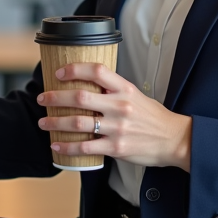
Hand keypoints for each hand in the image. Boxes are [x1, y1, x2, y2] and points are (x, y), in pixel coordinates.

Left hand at [36, 63, 191, 170]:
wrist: (173, 140)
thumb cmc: (152, 117)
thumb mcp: (136, 95)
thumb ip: (113, 90)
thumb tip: (87, 84)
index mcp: (125, 89)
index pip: (97, 71)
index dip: (75, 69)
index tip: (59, 73)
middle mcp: (120, 106)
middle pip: (81, 97)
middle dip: (56, 97)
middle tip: (43, 99)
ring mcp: (117, 128)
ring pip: (78, 123)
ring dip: (56, 123)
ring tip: (44, 122)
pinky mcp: (116, 147)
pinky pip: (86, 147)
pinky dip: (67, 147)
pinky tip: (57, 146)